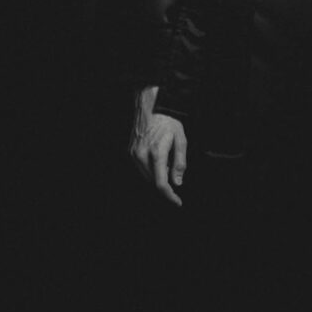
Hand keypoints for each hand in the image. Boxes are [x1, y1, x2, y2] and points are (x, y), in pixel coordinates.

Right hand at [129, 85, 186, 206]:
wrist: (150, 109)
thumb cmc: (167, 122)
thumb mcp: (180, 140)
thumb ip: (179, 163)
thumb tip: (177, 182)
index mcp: (156, 154)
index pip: (161, 184)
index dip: (170, 196)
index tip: (177, 202)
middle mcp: (142, 157)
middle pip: (154, 182)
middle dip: (166, 184)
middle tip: (175, 175)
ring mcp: (134, 155)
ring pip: (147, 177)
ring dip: (158, 177)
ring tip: (166, 162)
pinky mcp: (131, 153)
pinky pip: (142, 169)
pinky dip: (151, 171)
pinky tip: (158, 160)